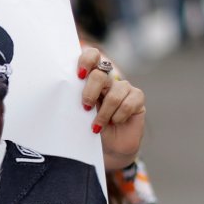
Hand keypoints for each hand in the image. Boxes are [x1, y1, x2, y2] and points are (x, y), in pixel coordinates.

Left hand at [77, 48, 145, 170]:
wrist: (110, 148)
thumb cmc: (91, 128)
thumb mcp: (80, 113)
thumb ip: (77, 98)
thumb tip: (66, 91)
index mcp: (91, 78)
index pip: (92, 56)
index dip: (86, 60)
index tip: (79, 75)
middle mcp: (108, 79)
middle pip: (100, 74)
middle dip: (90, 92)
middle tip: (86, 107)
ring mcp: (124, 87)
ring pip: (114, 92)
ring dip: (104, 113)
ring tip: (98, 126)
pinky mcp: (137, 97)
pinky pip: (129, 102)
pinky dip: (119, 115)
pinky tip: (116, 122)